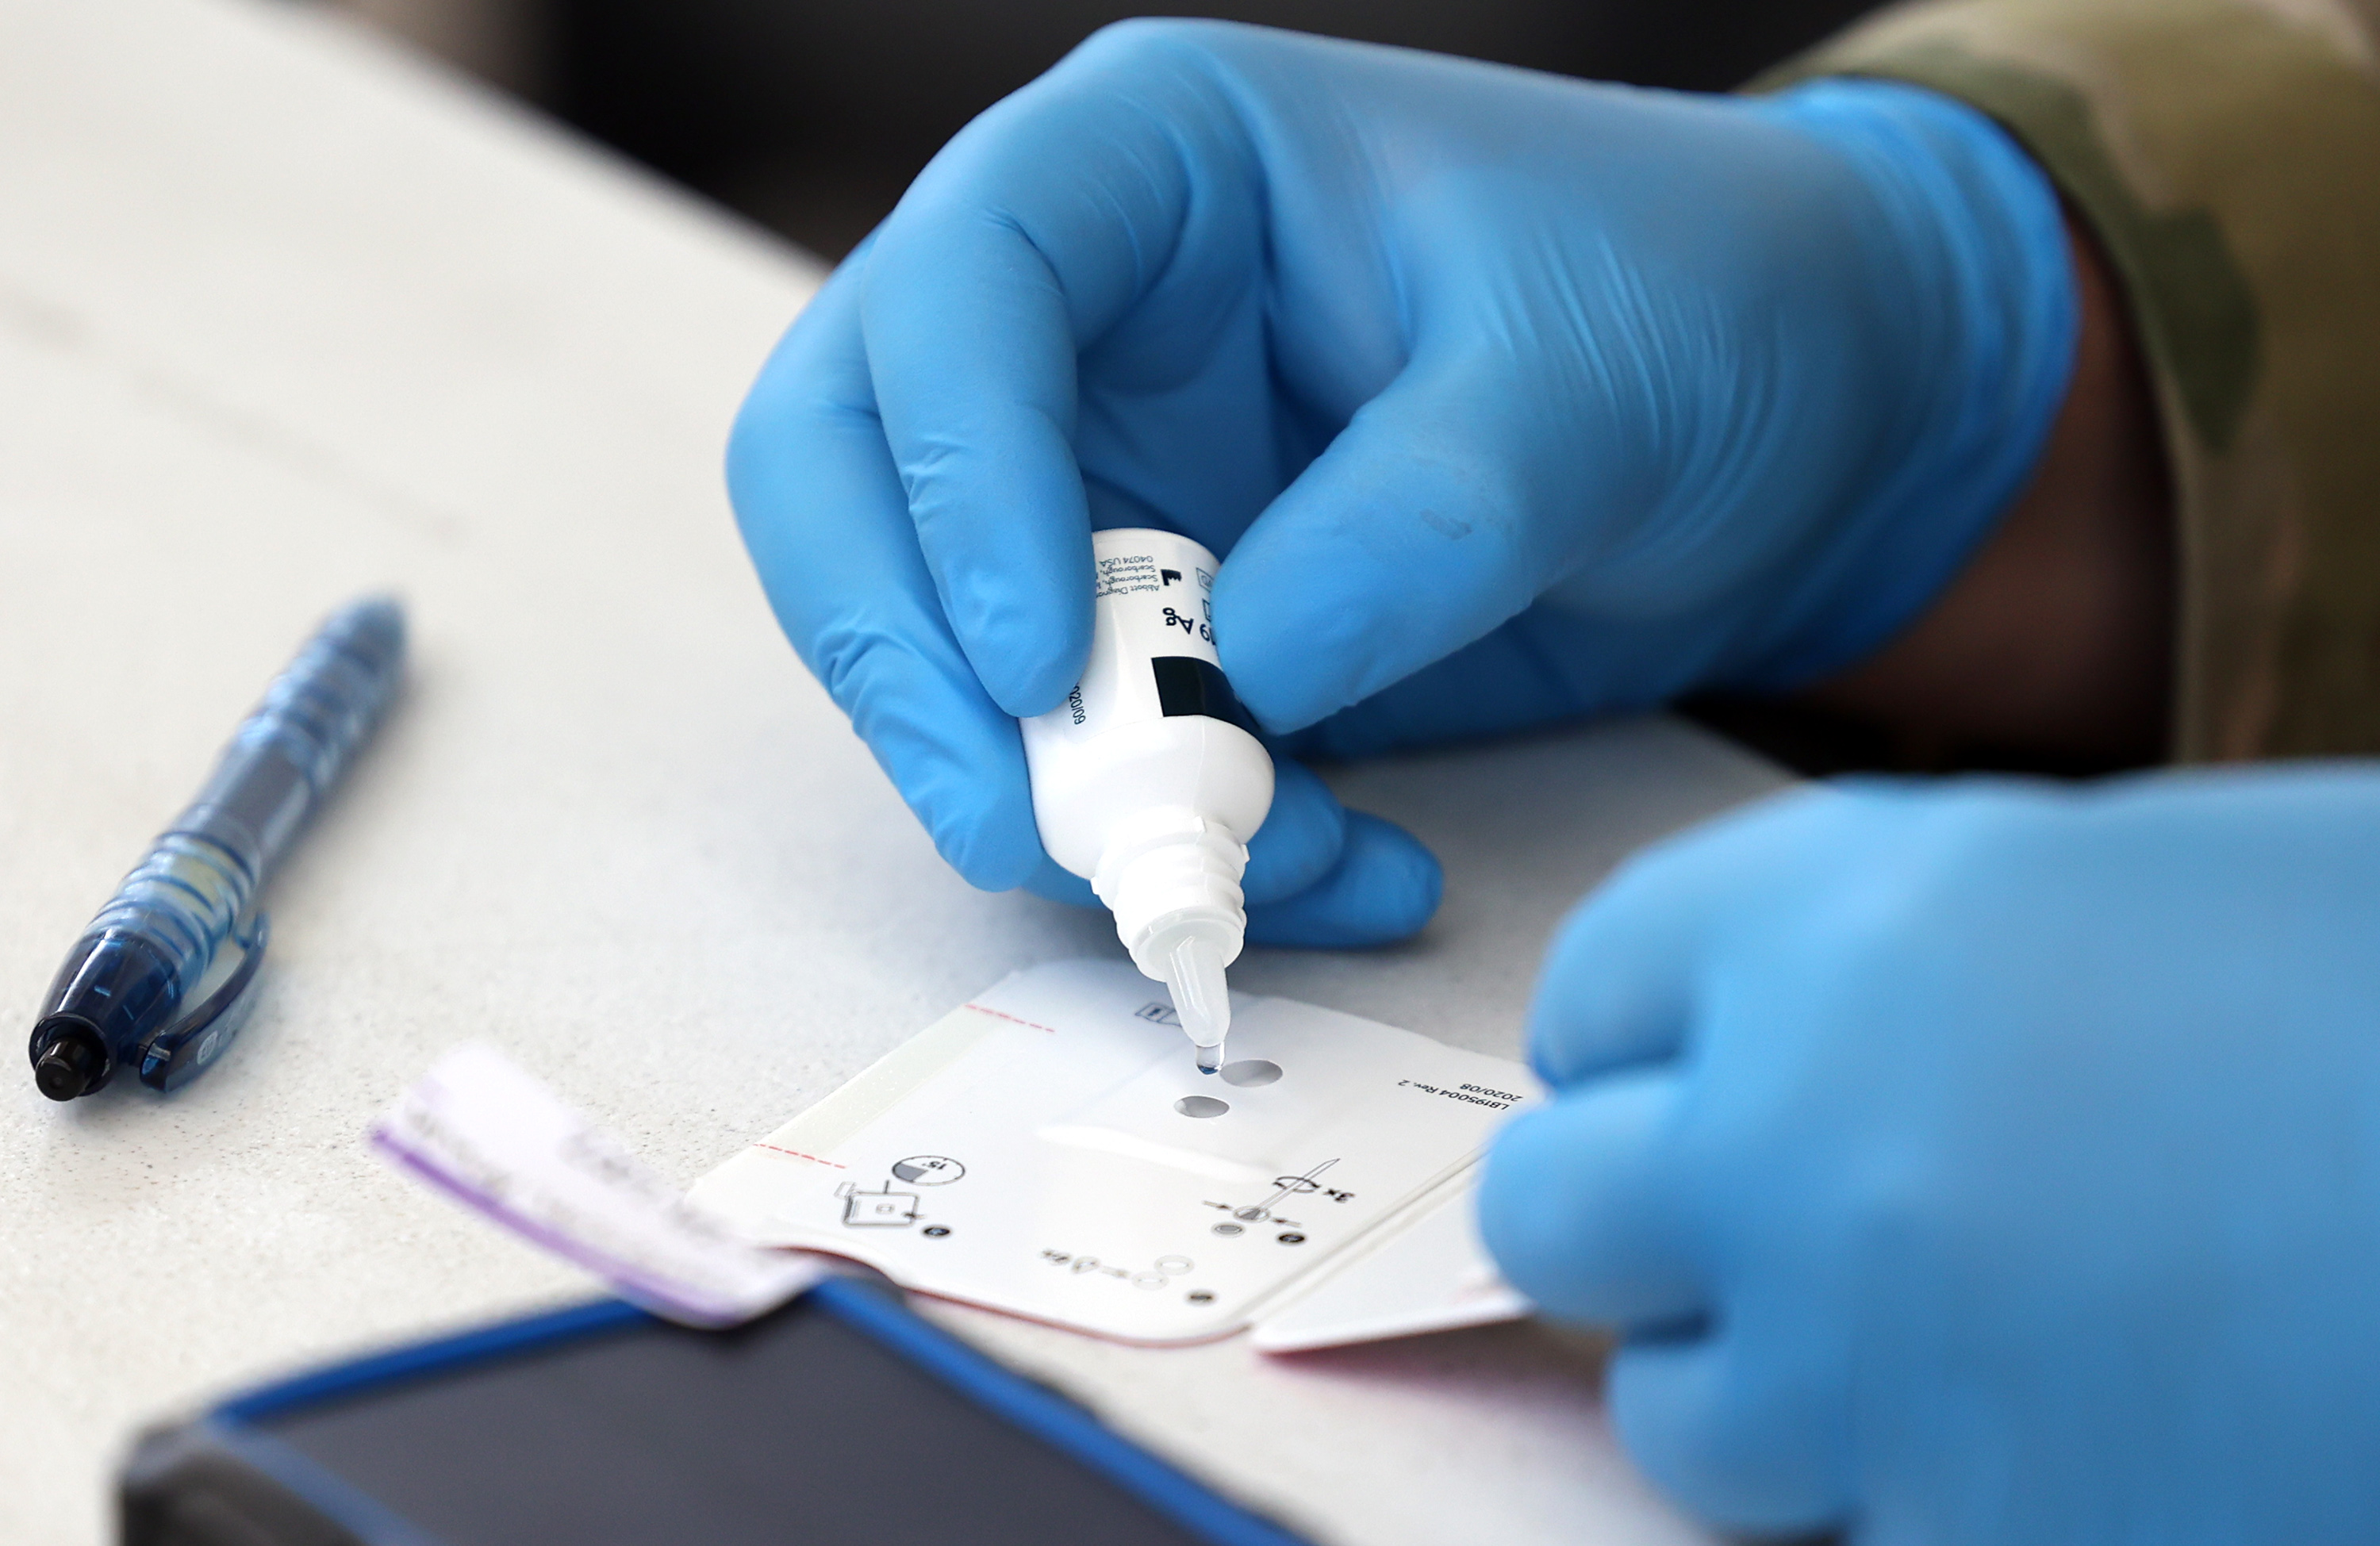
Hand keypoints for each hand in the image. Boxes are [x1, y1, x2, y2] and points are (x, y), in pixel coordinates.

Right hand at [727, 20, 2076, 938]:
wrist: (1797, 409)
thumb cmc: (1696, 301)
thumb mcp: (1583, 386)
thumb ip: (1414, 527)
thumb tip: (1247, 683)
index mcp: (1152, 170)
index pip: (957, 291)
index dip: (954, 480)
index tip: (1041, 659)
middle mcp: (1082, 320)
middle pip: (850, 474)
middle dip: (912, 666)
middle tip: (1026, 824)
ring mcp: (1104, 475)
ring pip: (943, 642)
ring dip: (1052, 788)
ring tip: (1251, 866)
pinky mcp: (1157, 618)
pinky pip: (1090, 746)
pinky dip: (1174, 837)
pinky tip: (1342, 867)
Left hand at [1481, 770, 2379, 1541]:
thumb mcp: (2147, 892)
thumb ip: (1917, 965)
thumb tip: (1779, 1048)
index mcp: (1848, 921)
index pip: (1599, 991)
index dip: (1649, 1041)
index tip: (1697, 1073)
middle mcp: (1806, 1136)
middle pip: (1562, 1210)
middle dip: (1648, 1225)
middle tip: (1771, 1230)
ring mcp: (1878, 1372)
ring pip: (1681, 1416)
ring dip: (1772, 1394)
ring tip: (1943, 1355)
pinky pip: (1851, 1542)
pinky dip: (1918, 1506)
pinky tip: (2066, 1442)